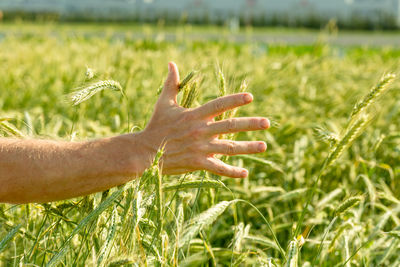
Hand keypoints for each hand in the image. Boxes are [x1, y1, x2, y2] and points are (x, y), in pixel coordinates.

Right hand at [138, 62, 268, 177]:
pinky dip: (232, 172)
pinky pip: (218, 169)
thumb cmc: (155, 126)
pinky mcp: (198, 163)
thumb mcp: (163, 103)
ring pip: (229, 148)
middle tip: (267, 122)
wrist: (144, 152)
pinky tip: (245, 173)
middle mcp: (200, 131)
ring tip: (264, 145)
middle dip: (251, 124)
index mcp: (194, 115)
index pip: (219, 105)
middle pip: (230, 126)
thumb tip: (171, 63)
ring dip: (248, 147)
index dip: (235, 100)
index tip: (250, 97)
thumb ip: (171, 83)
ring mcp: (200, 148)